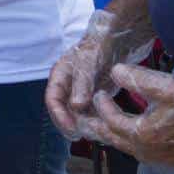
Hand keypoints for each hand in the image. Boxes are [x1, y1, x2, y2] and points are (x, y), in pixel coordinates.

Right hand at [44, 10, 150, 138]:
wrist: (120, 37)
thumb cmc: (100, 45)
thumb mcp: (89, 62)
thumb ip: (82, 83)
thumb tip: (76, 106)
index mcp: (61, 74)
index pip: (53, 99)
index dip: (59, 116)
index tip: (71, 130)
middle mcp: (68, 84)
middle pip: (63, 109)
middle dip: (70, 123)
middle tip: (82, 137)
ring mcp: (81, 89)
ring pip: (77, 112)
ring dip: (84, 123)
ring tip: (95, 135)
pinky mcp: (94, 93)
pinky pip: (91, 110)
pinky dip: (95, 119)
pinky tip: (104, 127)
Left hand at [81, 65, 173, 170]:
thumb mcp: (166, 87)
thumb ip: (136, 78)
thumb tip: (113, 71)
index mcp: (142, 135)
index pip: (111, 121)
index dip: (102, 107)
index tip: (98, 94)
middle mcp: (147, 153)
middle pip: (114, 141)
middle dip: (98, 129)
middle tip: (83, 123)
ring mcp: (160, 161)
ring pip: (129, 149)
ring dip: (115, 138)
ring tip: (105, 128)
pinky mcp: (173, 163)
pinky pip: (145, 155)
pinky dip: (133, 144)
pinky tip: (135, 137)